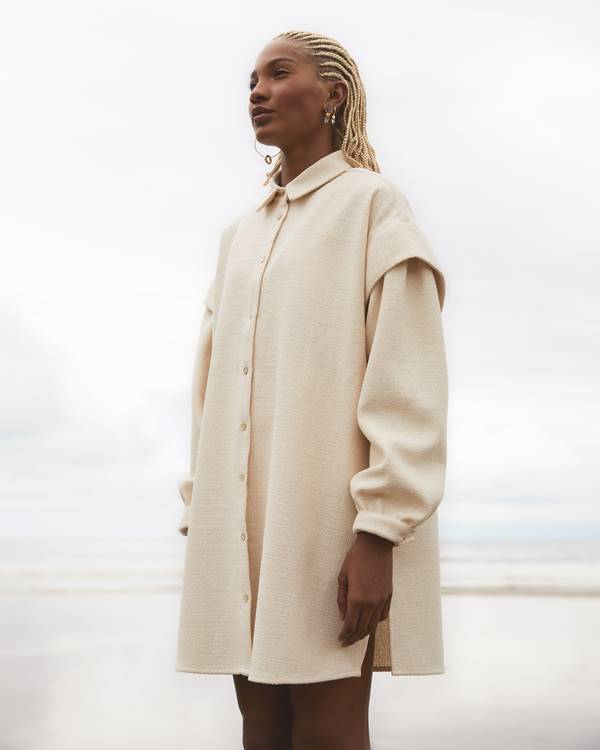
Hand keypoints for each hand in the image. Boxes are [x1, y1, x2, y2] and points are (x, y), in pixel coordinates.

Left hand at [337, 531, 392, 646]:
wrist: (376, 545)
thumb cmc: (355, 558)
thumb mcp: (342, 576)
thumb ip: (341, 599)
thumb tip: (342, 616)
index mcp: (357, 598)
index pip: (350, 624)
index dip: (345, 634)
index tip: (340, 639)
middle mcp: (371, 602)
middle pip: (362, 628)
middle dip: (353, 638)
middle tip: (346, 643)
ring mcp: (382, 600)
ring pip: (373, 625)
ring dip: (364, 633)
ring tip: (357, 637)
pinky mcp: (389, 595)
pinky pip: (383, 615)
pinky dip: (376, 623)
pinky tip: (370, 624)